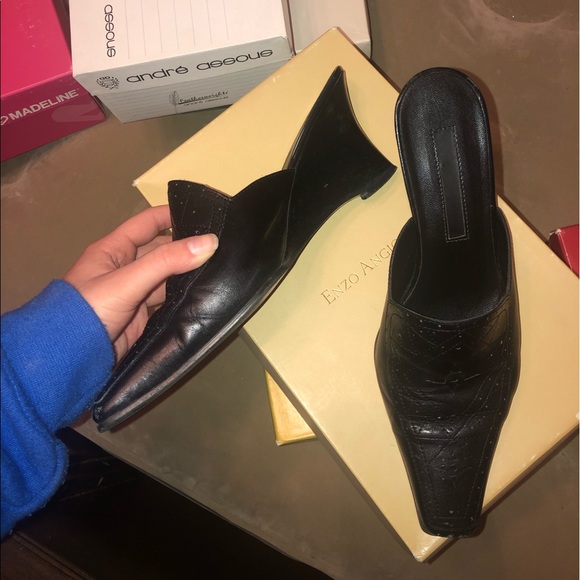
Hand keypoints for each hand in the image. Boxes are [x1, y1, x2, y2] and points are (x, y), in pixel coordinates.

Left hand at [64, 205, 217, 360]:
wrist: (71, 356)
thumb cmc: (90, 308)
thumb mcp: (128, 281)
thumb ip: (167, 261)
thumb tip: (210, 242)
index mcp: (114, 249)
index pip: (149, 222)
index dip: (174, 214)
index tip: (206, 213)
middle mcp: (125, 267)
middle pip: (162, 250)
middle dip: (187, 246)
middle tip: (221, 245)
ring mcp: (135, 292)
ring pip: (168, 276)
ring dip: (188, 273)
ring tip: (221, 267)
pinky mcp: (143, 315)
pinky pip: (168, 300)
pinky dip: (184, 297)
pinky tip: (205, 292)